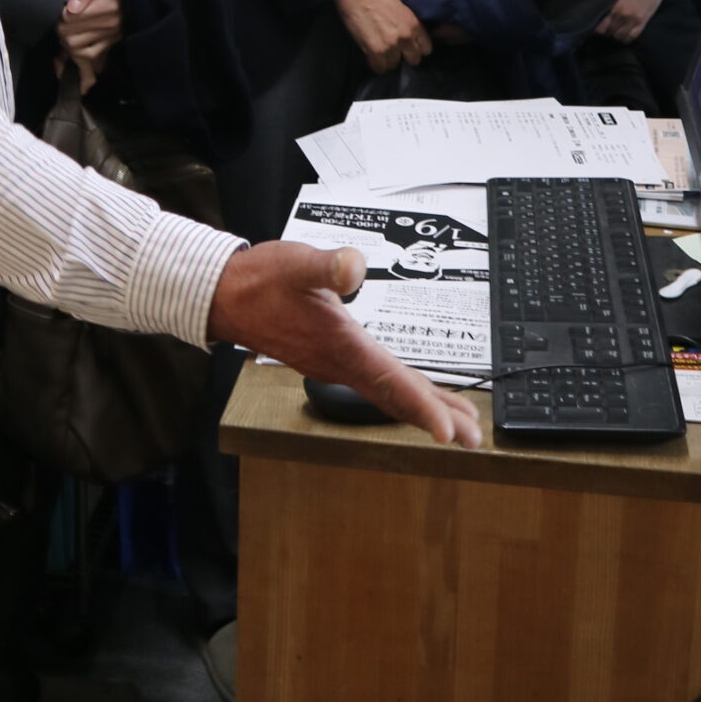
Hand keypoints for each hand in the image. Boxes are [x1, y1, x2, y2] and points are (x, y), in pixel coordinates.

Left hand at [57, 0, 123, 92]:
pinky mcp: (111, 44)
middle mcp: (113, 24)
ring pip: (79, 51)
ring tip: (62, 38)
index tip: (59, 10)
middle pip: (72, 37)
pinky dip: (82, 73)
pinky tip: (73, 79)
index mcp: (109, 5)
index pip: (72, 18)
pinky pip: (93, 63)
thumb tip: (72, 9)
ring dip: (66, 48)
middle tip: (58, 22)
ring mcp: (113, 36)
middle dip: (60, 31)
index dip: (60, 15)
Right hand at [208, 241, 481, 447]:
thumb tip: (354, 267)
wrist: (226, 297)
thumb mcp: (296, 264)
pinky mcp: (331, 360)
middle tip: (474, 437)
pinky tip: (413, 392)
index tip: (450, 431)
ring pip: (387, 394)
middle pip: (396, 398)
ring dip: (422, 407)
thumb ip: (327, 266)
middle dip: (436, 417)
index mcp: (340, 346)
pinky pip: (375, 384)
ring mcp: (335, 366)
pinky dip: (401, 393)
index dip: (423, 407)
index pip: (389, 382)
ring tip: (458, 421)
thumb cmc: (261, 281)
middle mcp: (340, 365)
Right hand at [333, 0, 431, 73]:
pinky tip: (373, 58)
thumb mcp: (402, 9)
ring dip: (388, 61)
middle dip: (405, 57)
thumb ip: (409, 25)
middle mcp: (406, 38)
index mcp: (414, 25)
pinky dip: (376, 65)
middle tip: (396, 53)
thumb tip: (410, 38)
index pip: (426, 48)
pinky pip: (379, 68)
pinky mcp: (375, 52)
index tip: (411, 49)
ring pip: (394, 65)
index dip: (418, 49)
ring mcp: (391, 46)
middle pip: (413, 60)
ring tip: (381, 53)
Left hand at [594, 0, 680, 42]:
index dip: (595, 25)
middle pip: (606, 32)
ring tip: (614, 28)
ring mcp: (633, 18)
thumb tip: (596, 4)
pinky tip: (623, 32)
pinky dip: (626, 37)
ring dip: (614, 34)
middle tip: (604, 25)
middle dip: (604, 30)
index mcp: (612, 2)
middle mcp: (621, 13)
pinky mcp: (644, 20)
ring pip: (618, 36)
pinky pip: (631, 36)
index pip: (598, 24)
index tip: (594, 22)